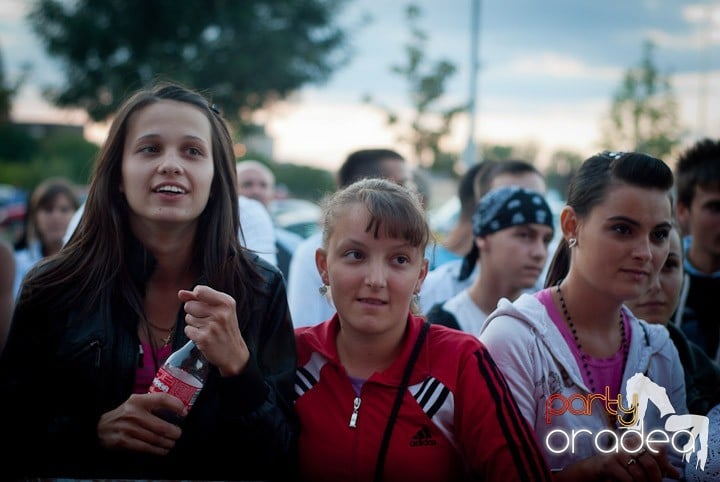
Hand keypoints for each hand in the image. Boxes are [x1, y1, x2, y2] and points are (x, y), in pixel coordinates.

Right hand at [97, 392, 184, 454]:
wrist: (100, 428)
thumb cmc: (124, 414)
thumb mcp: (136, 403)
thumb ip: (153, 403)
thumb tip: (178, 408)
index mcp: (138, 401)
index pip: (162, 399)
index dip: (176, 405)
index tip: (184, 412)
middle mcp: (134, 413)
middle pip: (161, 426)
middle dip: (174, 433)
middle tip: (178, 434)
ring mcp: (129, 429)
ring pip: (156, 439)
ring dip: (167, 443)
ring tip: (171, 443)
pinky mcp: (124, 442)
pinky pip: (146, 448)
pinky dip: (157, 450)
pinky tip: (163, 450)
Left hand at [179, 285, 248, 376]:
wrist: (234, 353)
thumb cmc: (225, 328)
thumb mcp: (220, 309)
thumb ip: (201, 298)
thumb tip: (181, 293)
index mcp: (226, 302)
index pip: (199, 290)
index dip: (196, 297)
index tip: (204, 305)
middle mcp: (220, 313)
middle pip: (189, 305)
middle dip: (194, 312)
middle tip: (208, 320)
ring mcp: (212, 326)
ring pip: (188, 318)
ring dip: (194, 324)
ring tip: (207, 329)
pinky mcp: (204, 338)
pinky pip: (188, 330)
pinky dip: (193, 334)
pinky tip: (204, 337)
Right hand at [555, 448, 679, 481]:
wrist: (592, 469)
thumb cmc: (618, 467)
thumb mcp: (638, 464)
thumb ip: (656, 466)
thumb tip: (677, 473)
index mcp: (637, 442)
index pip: (658, 447)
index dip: (666, 462)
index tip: (673, 474)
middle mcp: (627, 444)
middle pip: (650, 461)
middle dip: (657, 478)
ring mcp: (617, 453)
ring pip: (639, 473)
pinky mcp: (609, 464)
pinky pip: (628, 478)